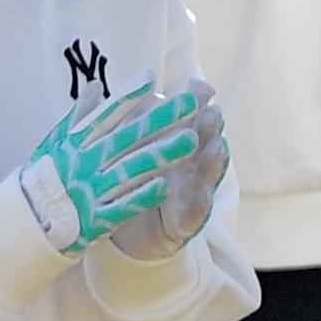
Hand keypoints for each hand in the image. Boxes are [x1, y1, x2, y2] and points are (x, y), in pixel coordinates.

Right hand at [21, 87, 203, 255]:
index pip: (105, 116)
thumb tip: (97, 84)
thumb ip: (79, 116)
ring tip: (191, 140)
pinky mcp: (95, 218)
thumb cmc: (44, 177)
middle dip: (160, 119)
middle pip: (127, 137)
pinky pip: (122, 206)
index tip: (152, 78)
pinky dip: (142, 195)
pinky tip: (166, 185)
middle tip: (190, 103)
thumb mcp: (55, 143)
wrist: (24, 222)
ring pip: (131, 168)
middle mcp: (85, 163)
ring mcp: (90, 190)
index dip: (127, 96)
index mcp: (76, 144)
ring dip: (161, 154)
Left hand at [107, 85, 227, 260]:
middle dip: (210, 129)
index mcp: (176, 146)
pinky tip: (200, 195)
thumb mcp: (122, 152)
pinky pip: (195, 214)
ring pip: (207, 175)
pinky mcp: (187, 223)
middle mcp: (189, 167)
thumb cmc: (127, 185)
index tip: (198, 87)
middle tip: (212, 112)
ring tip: (218, 147)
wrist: (125, 234)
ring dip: (213, 162)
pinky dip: (198, 204)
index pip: (190, 119)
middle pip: (205, 143)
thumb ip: (120, 122)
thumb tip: (102, 85)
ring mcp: (192, 194)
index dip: (198, 104)